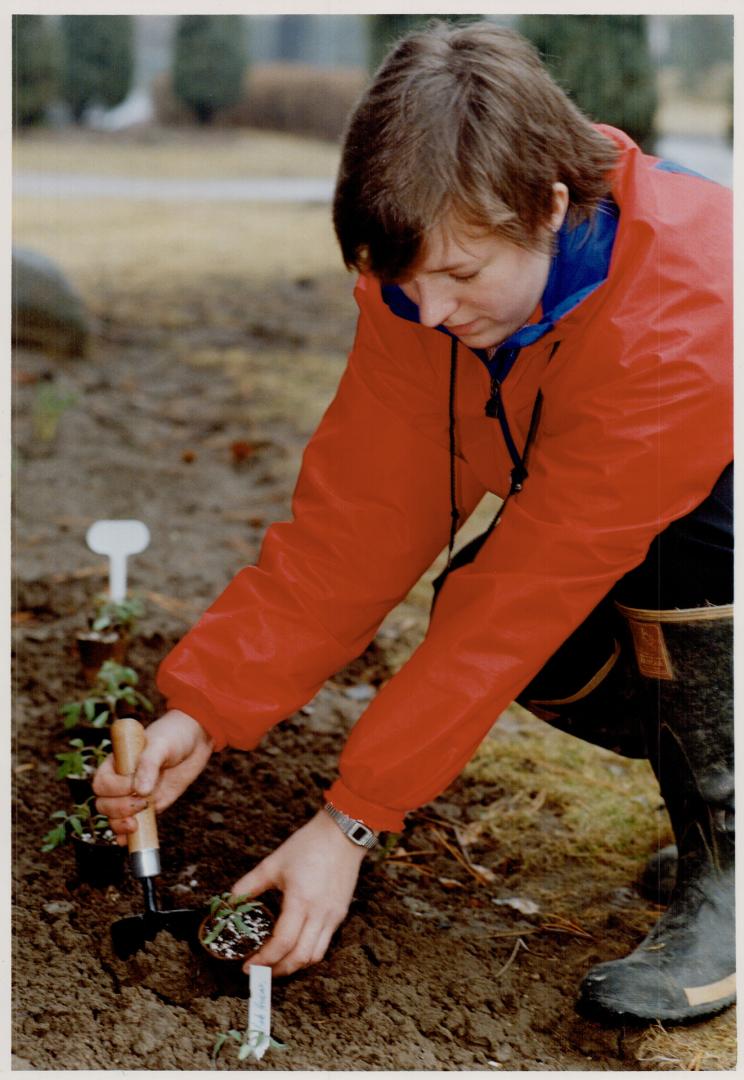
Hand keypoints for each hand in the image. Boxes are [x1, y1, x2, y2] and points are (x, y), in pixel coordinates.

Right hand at [93, 709, 213, 843]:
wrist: (196, 740)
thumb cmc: (173, 735)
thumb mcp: (161, 745)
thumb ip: (149, 764)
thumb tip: (140, 790)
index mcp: (118, 762)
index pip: (102, 783)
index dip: (116, 789)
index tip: (135, 784)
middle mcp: (122, 780)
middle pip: (104, 803)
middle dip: (119, 809)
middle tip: (143, 803)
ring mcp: (134, 794)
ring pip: (114, 817)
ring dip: (121, 824)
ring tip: (136, 824)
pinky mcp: (149, 805)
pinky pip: (132, 823)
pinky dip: (127, 835)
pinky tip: (128, 841)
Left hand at [233, 809, 366, 976]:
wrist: (343, 834)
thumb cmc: (308, 845)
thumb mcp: (274, 862)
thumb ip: (250, 885)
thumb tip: (231, 902)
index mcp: (300, 900)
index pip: (282, 943)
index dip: (263, 959)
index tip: (247, 965)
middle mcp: (320, 913)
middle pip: (300, 957)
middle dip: (278, 970)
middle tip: (259, 972)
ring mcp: (333, 915)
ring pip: (315, 956)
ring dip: (294, 965)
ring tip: (276, 964)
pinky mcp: (340, 913)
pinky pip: (325, 943)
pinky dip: (308, 952)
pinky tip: (295, 947)